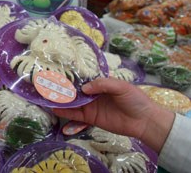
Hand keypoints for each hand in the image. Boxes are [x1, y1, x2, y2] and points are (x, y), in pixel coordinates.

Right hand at [53, 77, 174, 152]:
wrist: (144, 121)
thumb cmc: (135, 99)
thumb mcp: (121, 86)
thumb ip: (103, 84)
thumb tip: (85, 88)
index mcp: (100, 83)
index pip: (83, 77)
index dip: (72, 74)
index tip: (58, 69)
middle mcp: (92, 93)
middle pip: (74, 89)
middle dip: (62, 86)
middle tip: (47, 81)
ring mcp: (90, 105)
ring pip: (72, 101)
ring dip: (60, 98)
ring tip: (46, 94)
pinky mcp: (90, 118)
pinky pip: (75, 114)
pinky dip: (64, 111)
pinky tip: (54, 107)